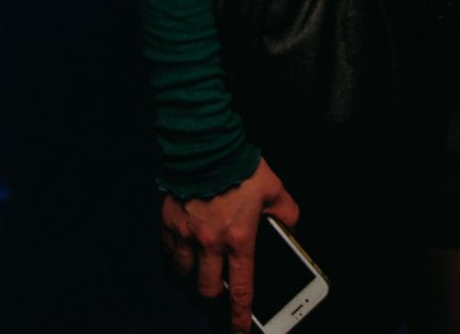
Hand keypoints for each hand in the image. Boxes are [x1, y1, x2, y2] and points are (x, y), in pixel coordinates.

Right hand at [160, 157, 299, 332]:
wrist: (206, 143)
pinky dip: (176, 258)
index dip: (239, 317)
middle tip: (217, 292)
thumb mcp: (275, 188)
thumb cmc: (240, 165)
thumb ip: (287, 212)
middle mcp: (210, 243)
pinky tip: (184, 251)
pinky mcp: (168, 222)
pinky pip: (168, 253)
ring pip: (183, 275)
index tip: (239, 332)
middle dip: (213, 298)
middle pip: (206, 290)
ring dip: (192, 278)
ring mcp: (186, 234)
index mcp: (239, 239)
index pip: (240, 290)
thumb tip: (290, 226)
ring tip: (200, 271)